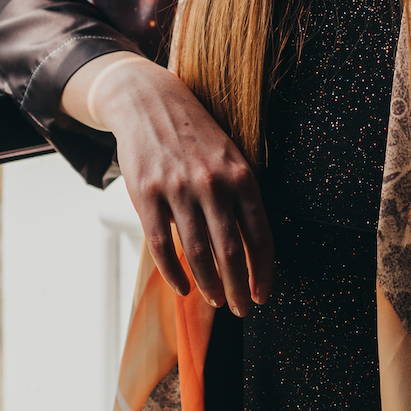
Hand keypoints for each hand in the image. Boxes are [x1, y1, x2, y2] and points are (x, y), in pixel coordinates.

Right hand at [61, 52, 272, 314]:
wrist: (150, 101)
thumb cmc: (196, 133)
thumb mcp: (231, 155)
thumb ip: (242, 193)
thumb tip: (255, 244)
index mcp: (240, 174)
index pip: (259, 233)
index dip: (263, 270)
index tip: (263, 294)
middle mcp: (213, 183)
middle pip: (231, 251)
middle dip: (239, 286)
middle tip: (242, 308)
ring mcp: (178, 189)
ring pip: (198, 253)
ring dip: (210, 284)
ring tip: (216, 300)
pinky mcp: (147, 195)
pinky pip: (163, 246)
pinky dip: (174, 273)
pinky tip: (184, 288)